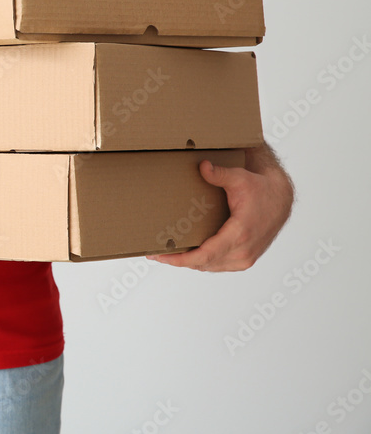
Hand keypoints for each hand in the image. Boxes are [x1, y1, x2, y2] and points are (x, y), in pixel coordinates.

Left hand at [148, 144, 294, 271]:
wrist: (280, 200)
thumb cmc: (261, 189)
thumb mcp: (240, 178)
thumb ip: (220, 174)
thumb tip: (203, 166)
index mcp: (240, 234)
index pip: (205, 255)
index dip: (180, 259)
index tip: (160, 255)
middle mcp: (244, 251)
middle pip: (203, 263)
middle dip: (177, 260)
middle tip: (153, 253)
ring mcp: (245, 258)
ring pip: (209, 266)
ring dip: (187, 263)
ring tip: (165, 254)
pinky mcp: (245, 259)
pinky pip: (217, 265)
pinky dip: (201, 262)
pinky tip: (185, 255)